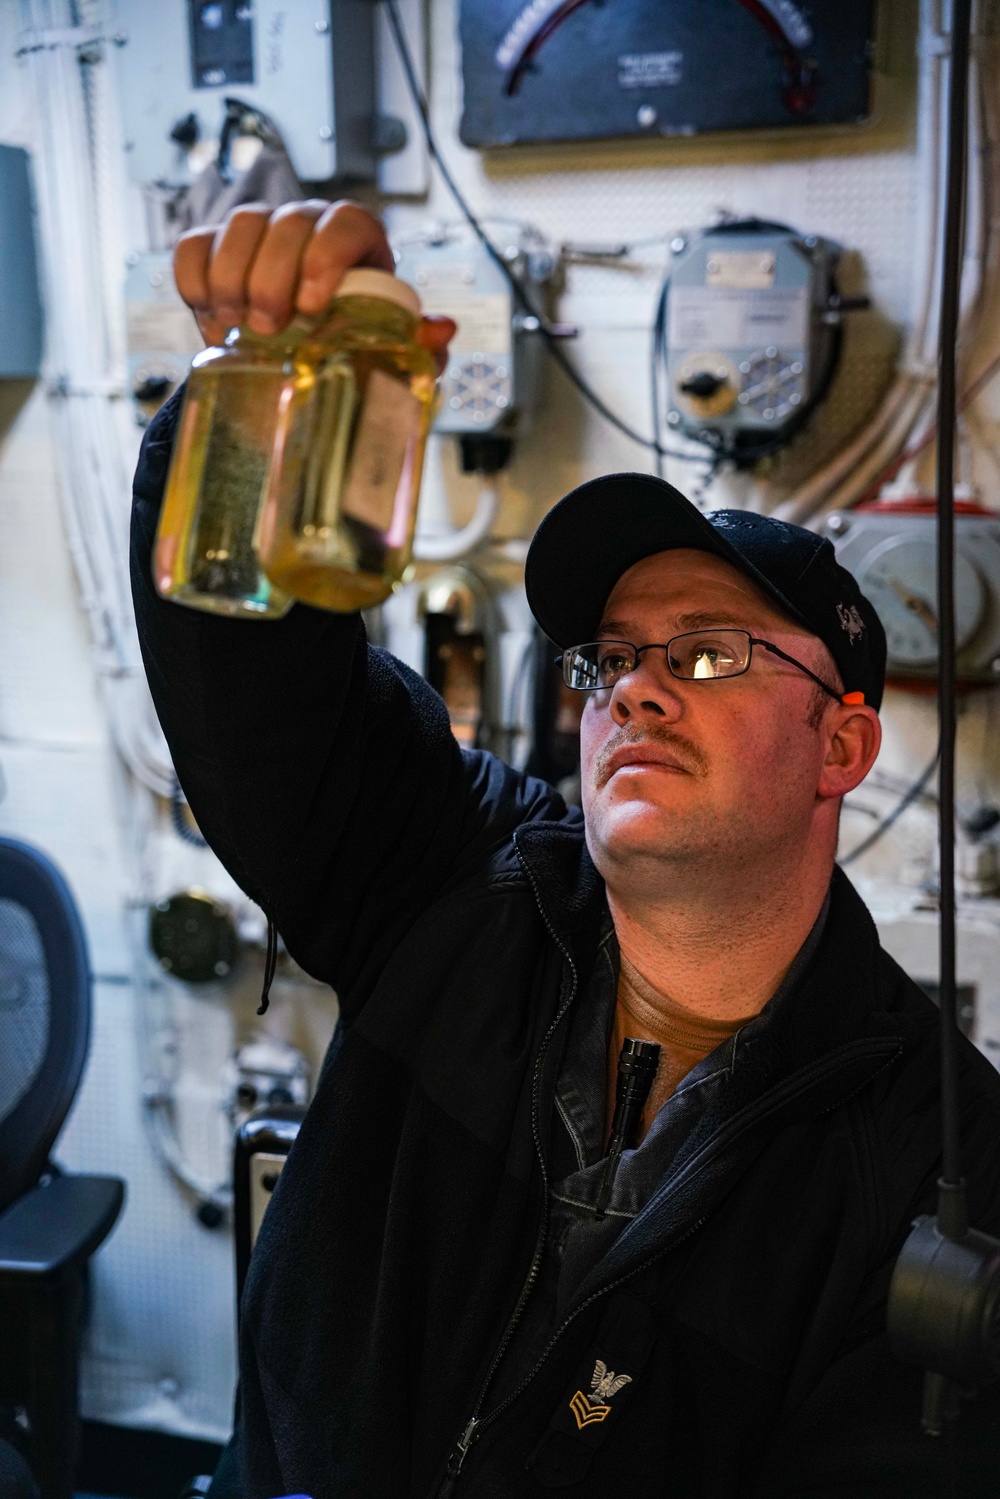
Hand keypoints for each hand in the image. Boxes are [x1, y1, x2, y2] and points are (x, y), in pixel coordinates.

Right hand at [173, 199, 455, 370]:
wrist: (302, 355)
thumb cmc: (353, 342)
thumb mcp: (389, 348)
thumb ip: (417, 342)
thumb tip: (440, 329)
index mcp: (356, 238)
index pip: (347, 221)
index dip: (326, 256)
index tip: (312, 305)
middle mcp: (307, 224)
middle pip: (286, 223)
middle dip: (271, 276)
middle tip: (269, 328)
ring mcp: (260, 231)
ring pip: (240, 226)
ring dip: (232, 277)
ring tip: (237, 326)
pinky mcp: (215, 247)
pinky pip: (193, 245)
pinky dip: (195, 280)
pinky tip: (211, 319)